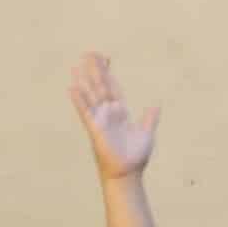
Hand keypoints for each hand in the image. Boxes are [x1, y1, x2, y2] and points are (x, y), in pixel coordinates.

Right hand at [69, 53, 159, 179]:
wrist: (127, 174)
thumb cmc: (135, 158)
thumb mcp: (147, 134)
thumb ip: (149, 118)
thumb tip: (155, 105)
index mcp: (121, 112)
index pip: (113, 87)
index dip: (109, 73)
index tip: (106, 58)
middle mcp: (109, 114)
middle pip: (100, 86)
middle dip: (96, 69)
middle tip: (89, 53)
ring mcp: (100, 120)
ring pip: (91, 95)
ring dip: (84, 80)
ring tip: (76, 65)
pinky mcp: (95, 128)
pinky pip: (85, 111)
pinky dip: (79, 99)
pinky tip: (72, 87)